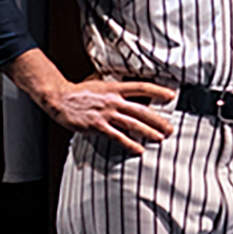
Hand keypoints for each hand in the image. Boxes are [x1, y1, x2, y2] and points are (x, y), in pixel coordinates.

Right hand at [28, 63, 177, 148]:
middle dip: (158, 120)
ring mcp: (106, 113)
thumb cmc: (80, 91)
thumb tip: (132, 90)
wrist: (60, 99)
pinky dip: (129, 143)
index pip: (142, 87)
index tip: (172, 95)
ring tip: (160, 138)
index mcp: (115, 87)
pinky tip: (139, 150)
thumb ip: (117, 88)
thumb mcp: (101, 83)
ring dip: (148, 132)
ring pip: (132, 123)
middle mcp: (113, 100)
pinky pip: (117, 136)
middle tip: (170, 128)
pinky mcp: (97, 126)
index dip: (158, 90)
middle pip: (141, 110)